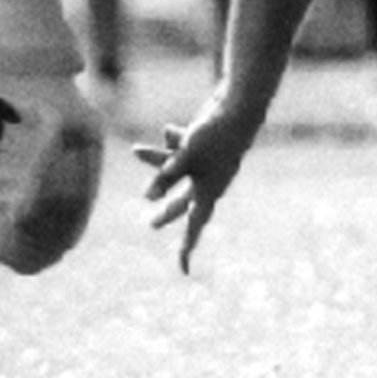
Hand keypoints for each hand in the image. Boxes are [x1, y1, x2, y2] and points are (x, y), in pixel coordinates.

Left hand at [132, 94, 257, 272]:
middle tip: (151, 223)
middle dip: (165, 211)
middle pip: (182, 202)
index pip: (194, 226)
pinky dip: (173, 141)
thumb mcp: (185, 159)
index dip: (187, 249)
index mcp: (209, 192)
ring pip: (178, 170)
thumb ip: (166, 178)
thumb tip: (147, 198)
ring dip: (157, 161)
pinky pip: (184, 150)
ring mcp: (208, 164)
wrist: (240, 108)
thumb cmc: (215, 137)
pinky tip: (167, 131)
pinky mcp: (207, 146)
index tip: (183, 269)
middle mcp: (209, 182)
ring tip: (136, 151)